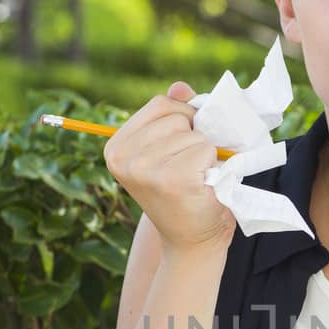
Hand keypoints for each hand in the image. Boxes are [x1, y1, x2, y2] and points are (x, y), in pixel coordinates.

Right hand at [103, 81, 236, 254]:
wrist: (192, 241)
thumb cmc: (185, 192)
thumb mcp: (171, 150)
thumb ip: (175, 117)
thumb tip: (181, 87)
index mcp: (116, 147)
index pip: (161, 104)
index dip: (184, 117)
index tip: (184, 144)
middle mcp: (124, 157)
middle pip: (177, 117)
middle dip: (194, 136)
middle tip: (191, 167)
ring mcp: (145, 169)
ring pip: (193, 134)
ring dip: (204, 153)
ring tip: (195, 178)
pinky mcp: (172, 179)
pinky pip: (205, 149)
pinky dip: (213, 165)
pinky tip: (202, 186)